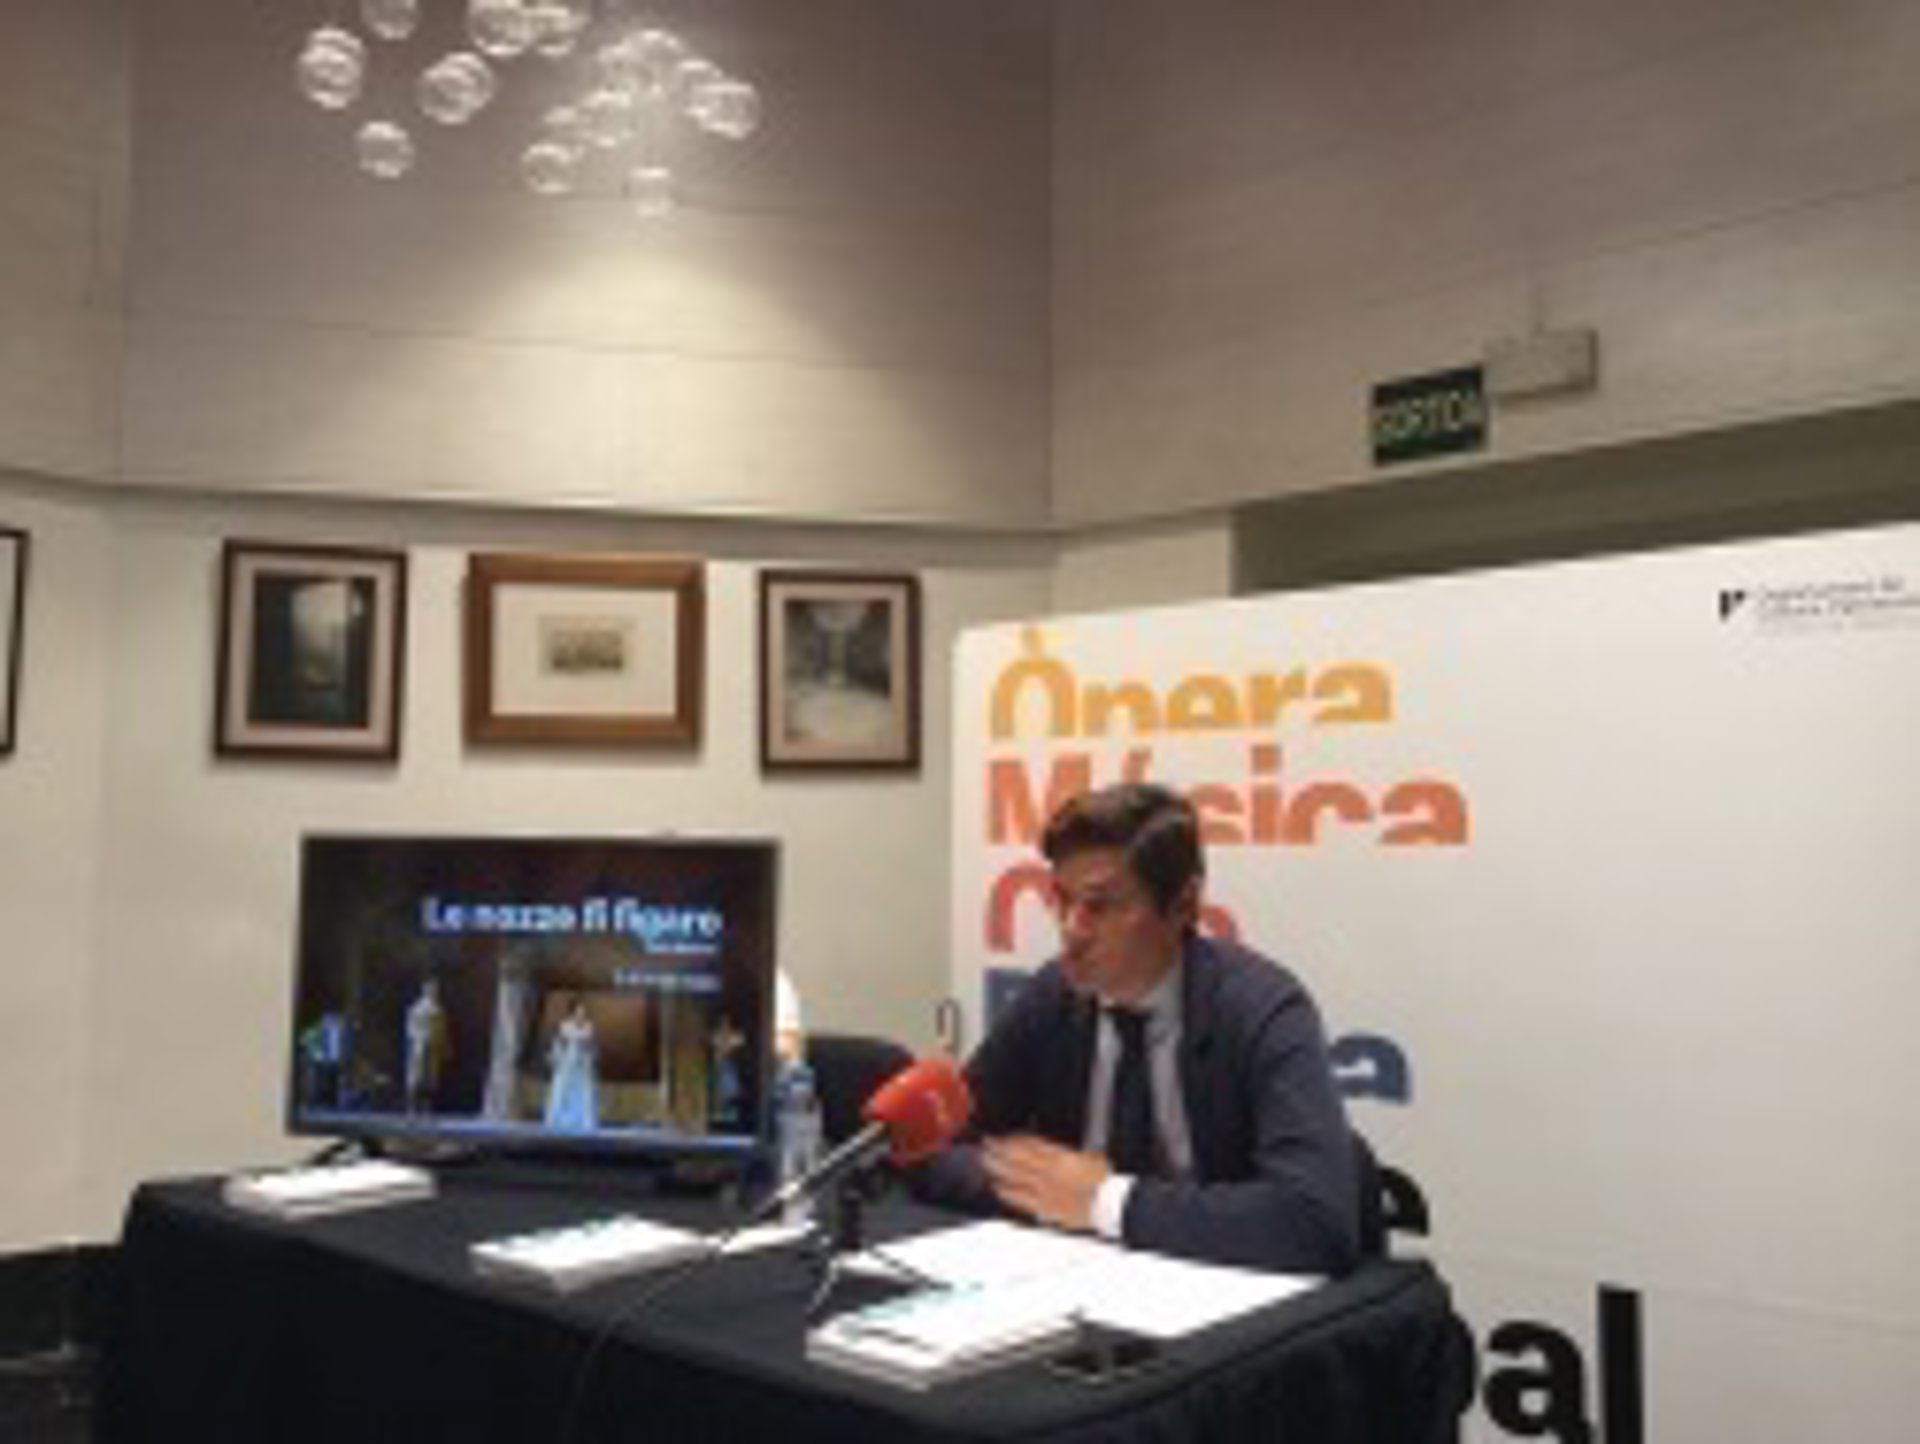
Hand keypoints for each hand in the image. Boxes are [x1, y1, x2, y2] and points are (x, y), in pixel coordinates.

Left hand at [982, 1135, 1109, 1231]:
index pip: (1030, 1144)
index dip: (1013, 1141)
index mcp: (1059, 1156)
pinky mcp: (1044, 1205)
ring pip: (1015, 1174)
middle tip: (986, 1144)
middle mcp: (1048, 1170)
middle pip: (1017, 1156)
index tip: (1002, 1138)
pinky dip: (1008, 1192)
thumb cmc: (1102, 1182)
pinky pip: (1021, 1197)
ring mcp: (1044, 1188)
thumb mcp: (1088, 1158)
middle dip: (1000, 1150)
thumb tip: (1054, 1151)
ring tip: (986, 1161)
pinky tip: (998, 1187)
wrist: (1106, 1204)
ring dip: (999, 1167)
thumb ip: (1067, 1155)